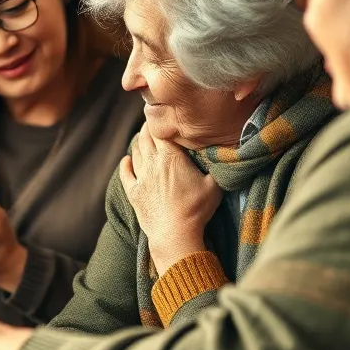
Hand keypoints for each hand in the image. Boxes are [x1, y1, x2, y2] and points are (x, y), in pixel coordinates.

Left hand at [118, 122, 221, 274]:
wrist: (175, 234)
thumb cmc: (196, 209)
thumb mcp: (214, 186)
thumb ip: (216, 167)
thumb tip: (225, 154)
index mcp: (171, 157)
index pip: (160, 130)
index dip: (159, 121)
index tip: (161, 114)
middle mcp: (152, 163)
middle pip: (145, 138)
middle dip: (147, 128)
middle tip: (151, 122)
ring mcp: (141, 178)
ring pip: (135, 152)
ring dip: (138, 143)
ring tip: (142, 138)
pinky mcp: (133, 192)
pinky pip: (125, 173)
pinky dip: (125, 164)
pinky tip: (127, 160)